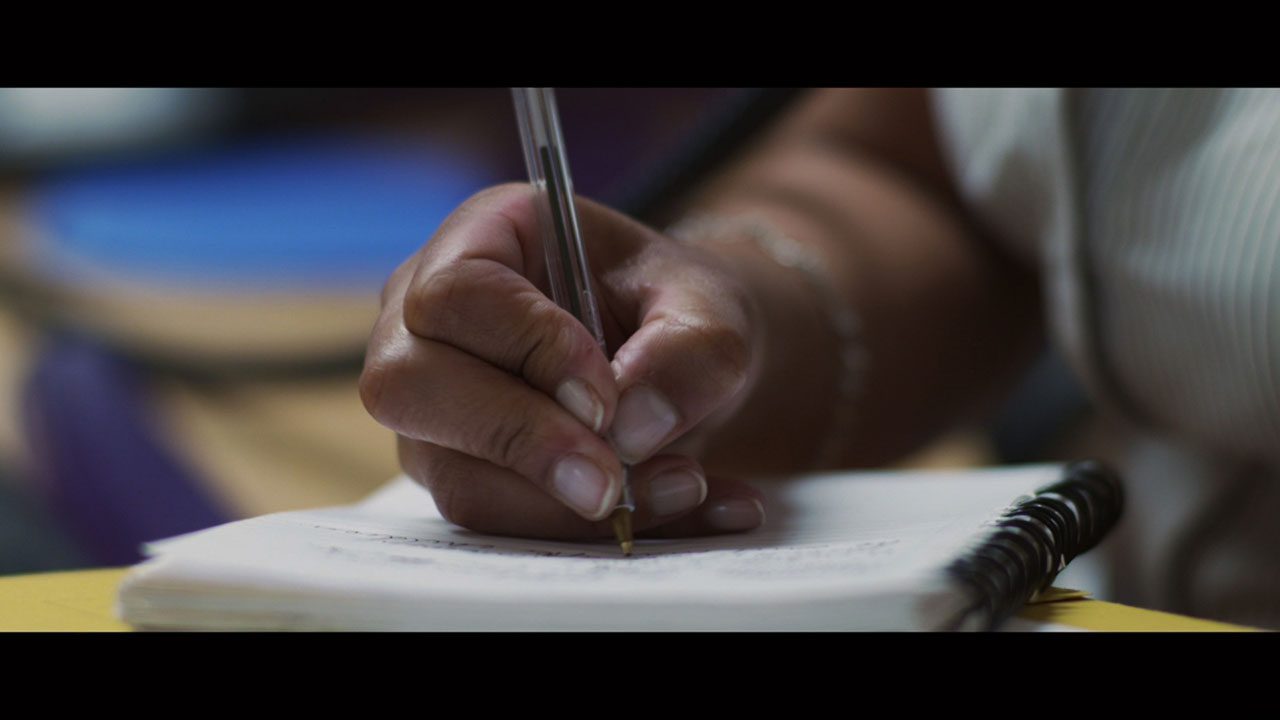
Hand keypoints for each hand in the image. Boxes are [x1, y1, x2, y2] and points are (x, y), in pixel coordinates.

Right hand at [360, 184, 766, 539]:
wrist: (684, 365)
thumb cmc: (680, 311)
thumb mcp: (713, 311)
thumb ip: (690, 354)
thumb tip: (633, 429)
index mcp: (483, 238)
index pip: (455, 292)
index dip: (525, 347)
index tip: (607, 397)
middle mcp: (430, 320)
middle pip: (409, 385)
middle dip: (521, 441)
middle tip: (615, 481)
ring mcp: (435, 405)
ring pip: (456, 477)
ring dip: (567, 505)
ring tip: (684, 487)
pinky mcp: (462, 471)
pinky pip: (498, 525)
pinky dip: (588, 533)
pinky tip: (681, 510)